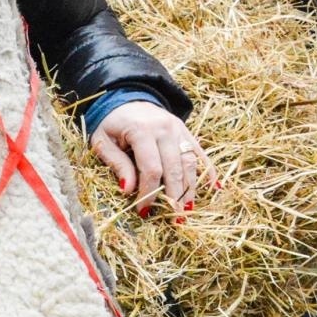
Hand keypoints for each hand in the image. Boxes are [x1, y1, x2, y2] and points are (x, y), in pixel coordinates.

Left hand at [89, 102, 216, 217]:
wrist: (125, 98)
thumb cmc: (111, 124)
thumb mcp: (103, 142)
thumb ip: (117, 164)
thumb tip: (127, 190)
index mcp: (142, 130)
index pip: (151, 168)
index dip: (149, 192)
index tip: (143, 210)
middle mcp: (165, 128)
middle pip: (175, 168)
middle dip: (174, 196)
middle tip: (174, 218)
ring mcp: (179, 129)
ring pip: (190, 163)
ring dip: (191, 188)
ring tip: (188, 210)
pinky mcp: (186, 132)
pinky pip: (200, 153)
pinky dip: (208, 171)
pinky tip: (213, 188)